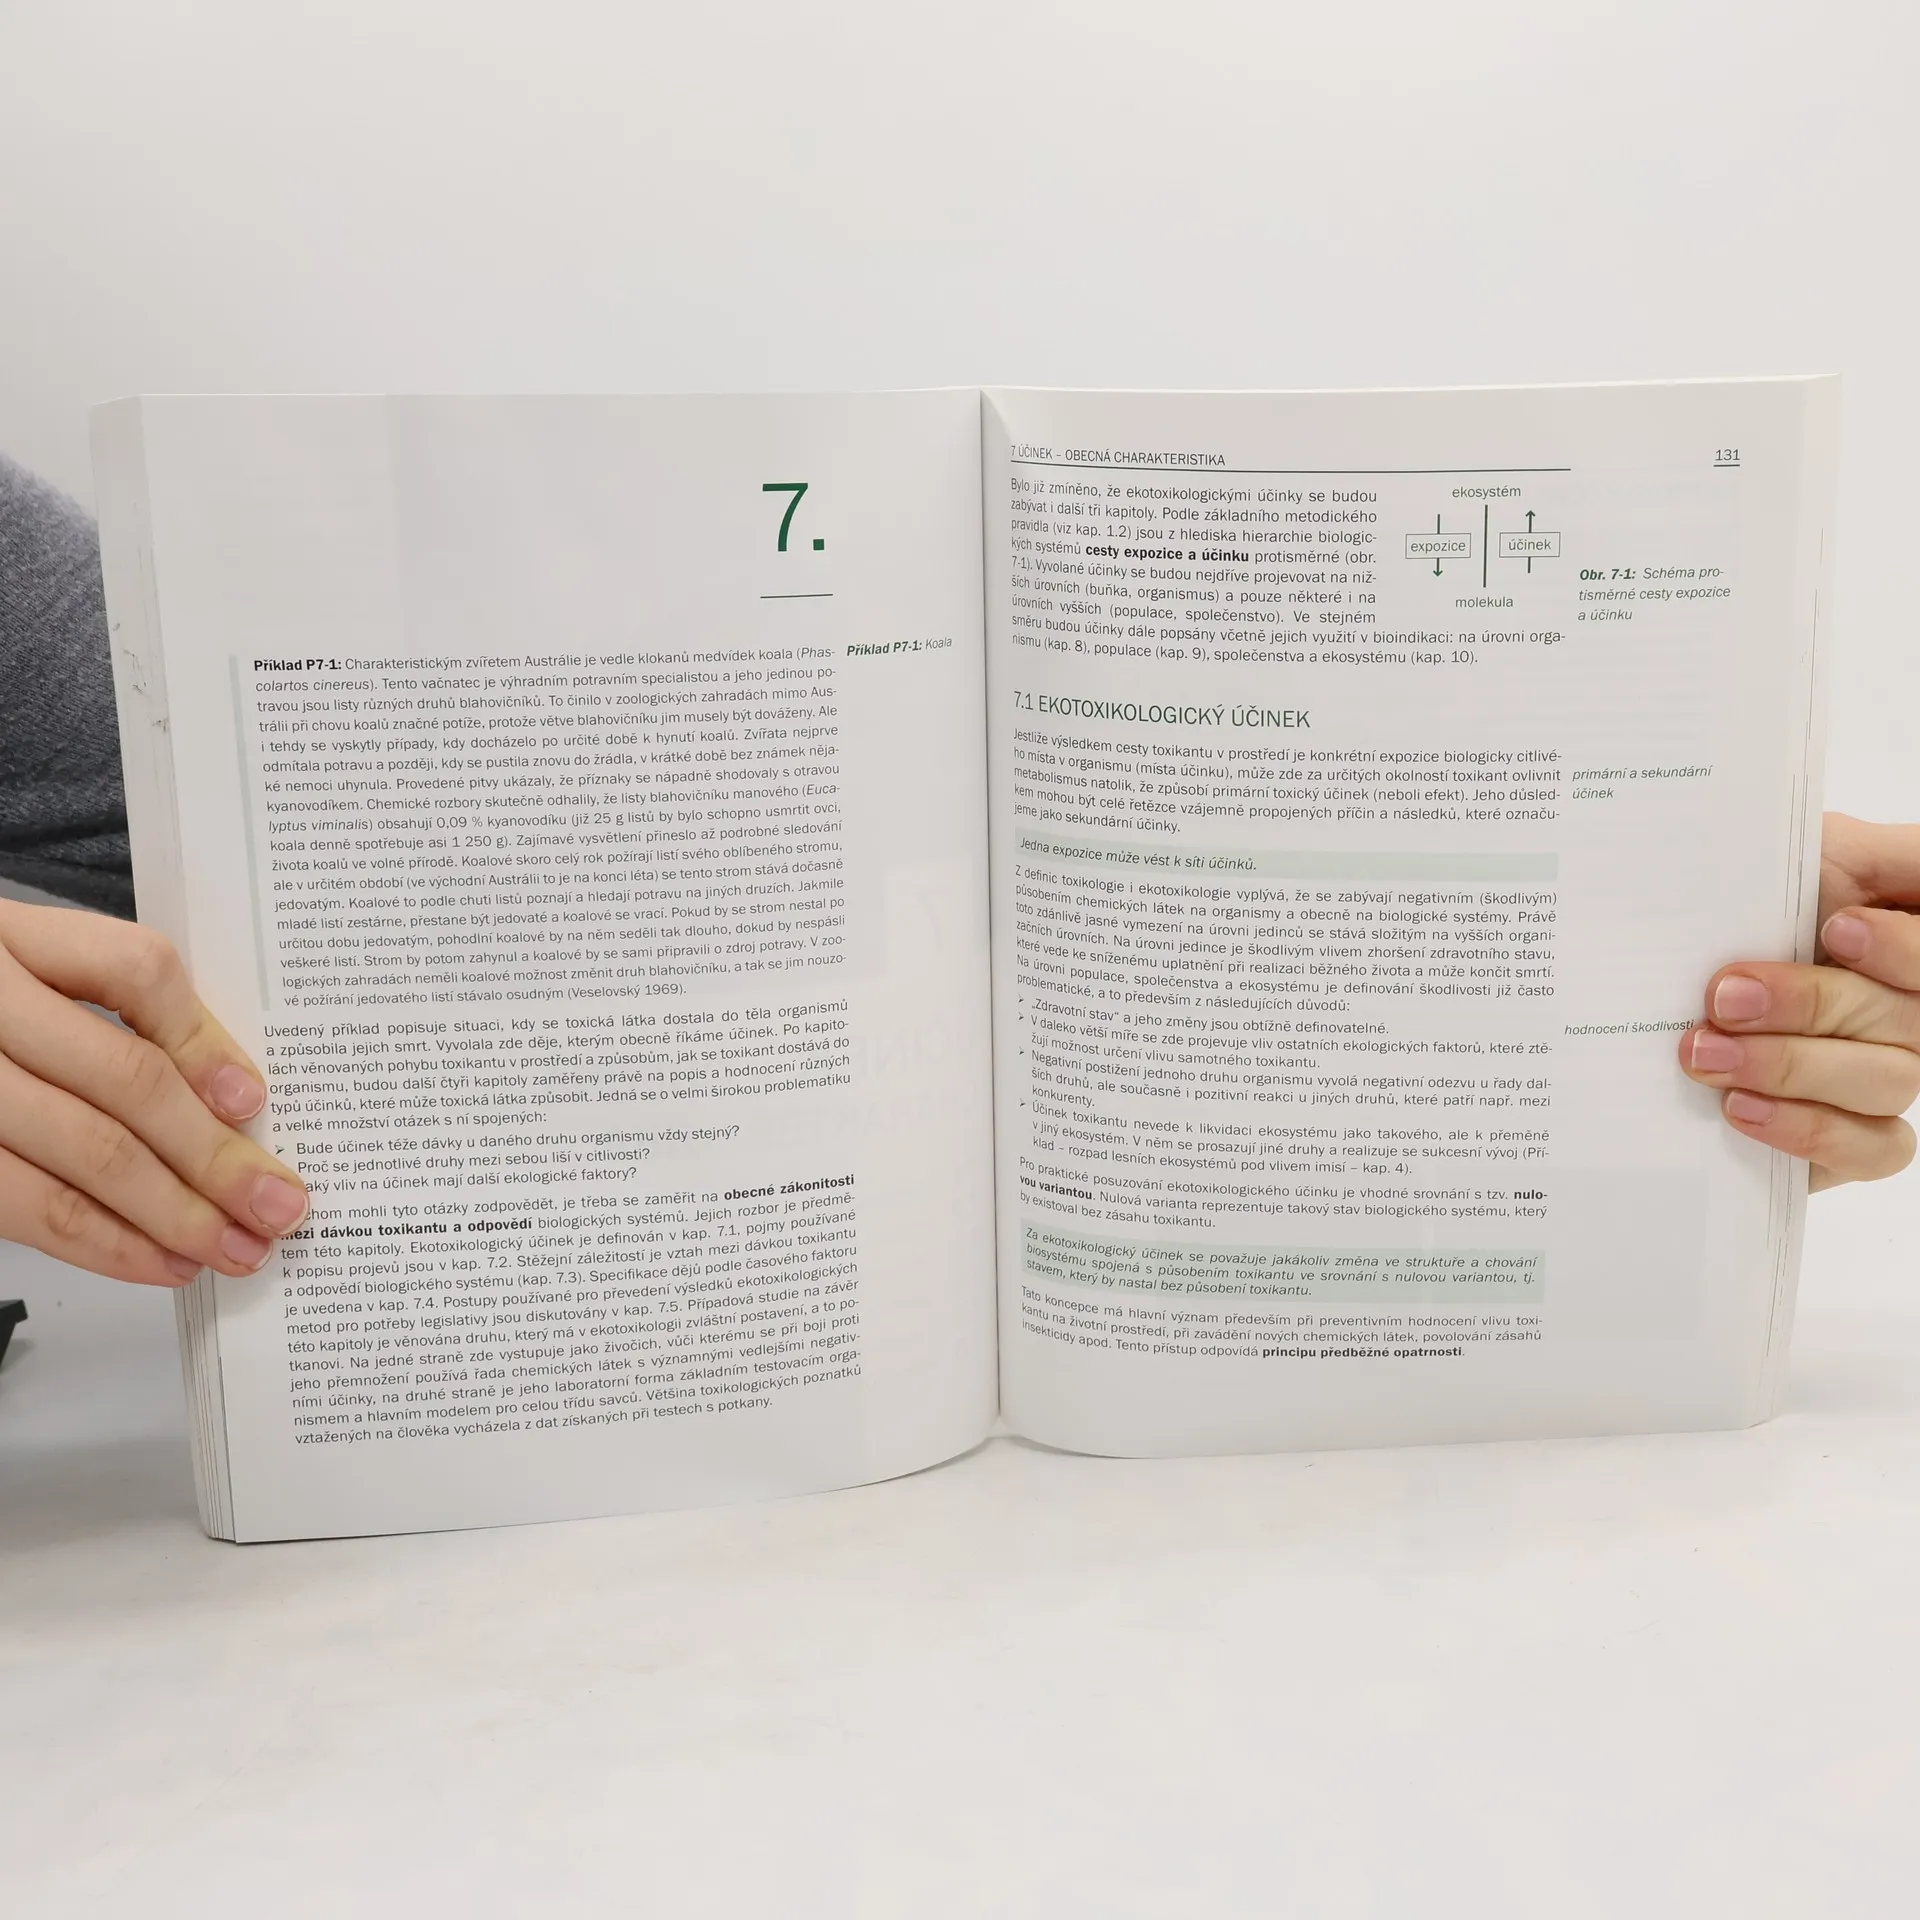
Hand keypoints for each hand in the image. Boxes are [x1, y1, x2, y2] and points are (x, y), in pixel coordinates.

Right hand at [0, 901, 307, 1284]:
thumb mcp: (33, 975)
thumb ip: (115, 1016)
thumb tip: (232, 1103)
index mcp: (14, 939)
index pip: (133, 971)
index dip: (203, 1041)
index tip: (254, 1102)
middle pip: (124, 1078)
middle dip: (215, 1156)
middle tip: (278, 1206)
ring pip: (85, 1151)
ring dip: (174, 1215)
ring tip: (235, 1248)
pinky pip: (27, 1207)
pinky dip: (105, 1243)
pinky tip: (160, 1260)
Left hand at [1680, 813, 1919, 1190]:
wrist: (1673, 987)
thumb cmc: (1741, 913)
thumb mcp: (1792, 859)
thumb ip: (1849, 854)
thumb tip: (1864, 846)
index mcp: (1904, 941)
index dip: (1903, 948)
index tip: (1836, 929)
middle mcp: (1911, 1008)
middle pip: (1907, 1018)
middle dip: (1811, 1004)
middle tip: (1724, 996)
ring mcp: (1892, 1072)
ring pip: (1889, 1081)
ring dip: (1790, 1067)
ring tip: (1705, 1055)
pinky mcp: (1860, 1137)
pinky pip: (1873, 1149)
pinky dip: (1809, 1130)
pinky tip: (1741, 1109)